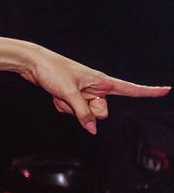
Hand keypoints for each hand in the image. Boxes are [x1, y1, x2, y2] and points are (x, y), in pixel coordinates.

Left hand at [21, 49, 168, 134]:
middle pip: (102, 112)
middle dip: (87, 111)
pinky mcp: (72, 96)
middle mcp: (96, 87)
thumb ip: (83, 113)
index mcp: (102, 81)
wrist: (33, 64)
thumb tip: (92, 129)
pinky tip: (54, 94)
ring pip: (85, 114)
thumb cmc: (53, 71)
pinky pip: (72, 111)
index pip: (130, 89)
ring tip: (60, 92)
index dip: (149, 91)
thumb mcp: (69, 94)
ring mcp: (84, 93)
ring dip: (71, 108)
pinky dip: (62, 106)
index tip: (167, 90)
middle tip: (72, 97)